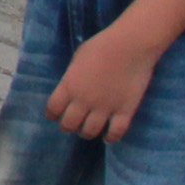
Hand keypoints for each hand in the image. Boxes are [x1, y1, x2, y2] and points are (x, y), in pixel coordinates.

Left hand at [48, 26, 159, 140]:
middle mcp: (84, 101)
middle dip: (69, 126)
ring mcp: (105, 108)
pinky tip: (109, 137)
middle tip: (73, 124)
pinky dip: (111, 138)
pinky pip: (116, 132)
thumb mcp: (77, 59)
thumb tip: (71, 87)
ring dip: (87, 133)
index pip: (53, 109)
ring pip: (90, 131)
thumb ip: (72, 77)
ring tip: (89, 130)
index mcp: (69, 86)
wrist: (130, 46)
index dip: (53, 114)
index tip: (56, 116)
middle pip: (69, 124)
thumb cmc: (102, 46)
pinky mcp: (125, 111)